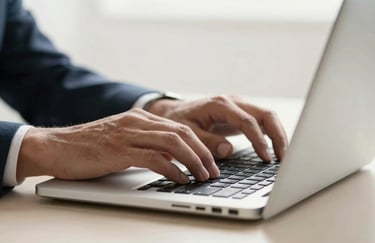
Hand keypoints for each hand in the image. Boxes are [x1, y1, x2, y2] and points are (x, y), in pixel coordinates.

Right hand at [17, 109, 219, 183]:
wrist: (56, 146)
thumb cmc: (89, 146)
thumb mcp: (123, 139)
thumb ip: (146, 143)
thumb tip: (172, 158)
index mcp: (140, 118)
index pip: (180, 127)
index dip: (200, 144)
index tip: (210, 160)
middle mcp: (137, 122)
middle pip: (182, 133)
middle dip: (203, 153)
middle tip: (213, 171)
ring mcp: (128, 134)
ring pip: (173, 143)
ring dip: (193, 161)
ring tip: (203, 176)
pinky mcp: (119, 150)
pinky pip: (154, 158)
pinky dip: (172, 170)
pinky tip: (181, 179)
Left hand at [148, 95, 287, 160]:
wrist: (174, 112)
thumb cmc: (178, 120)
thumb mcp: (187, 132)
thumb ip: (207, 141)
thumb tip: (229, 151)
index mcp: (220, 104)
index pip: (247, 121)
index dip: (259, 140)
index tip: (266, 158)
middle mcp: (233, 102)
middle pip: (265, 114)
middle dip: (278, 136)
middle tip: (284, 158)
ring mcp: (239, 106)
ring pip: (267, 117)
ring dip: (278, 135)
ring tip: (283, 157)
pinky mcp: (241, 114)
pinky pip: (262, 122)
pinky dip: (271, 134)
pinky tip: (275, 150)